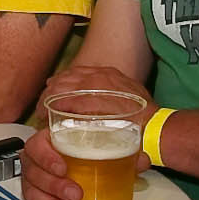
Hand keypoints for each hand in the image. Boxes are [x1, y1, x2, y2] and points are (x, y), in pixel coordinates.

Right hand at [26, 66, 155, 199]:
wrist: (86, 159)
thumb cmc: (91, 146)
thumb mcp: (107, 140)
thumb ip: (124, 147)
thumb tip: (142, 160)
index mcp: (49, 141)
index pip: (36, 146)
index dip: (46, 157)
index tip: (63, 168)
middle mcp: (37, 162)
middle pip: (34, 174)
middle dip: (54, 187)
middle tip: (76, 195)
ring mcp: (35, 183)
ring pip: (33, 196)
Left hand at [35, 65, 156, 126]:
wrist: (157, 126)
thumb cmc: (143, 116)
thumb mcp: (125, 97)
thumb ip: (107, 95)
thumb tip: (87, 103)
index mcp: (107, 74)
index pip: (75, 73)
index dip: (59, 83)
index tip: (50, 92)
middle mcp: (101, 76)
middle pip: (66, 79)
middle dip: (50, 92)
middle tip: (42, 106)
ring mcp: (100, 87)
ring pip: (65, 88)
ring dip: (51, 100)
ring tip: (43, 113)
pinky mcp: (99, 102)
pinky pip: (73, 101)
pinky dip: (60, 106)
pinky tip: (52, 113)